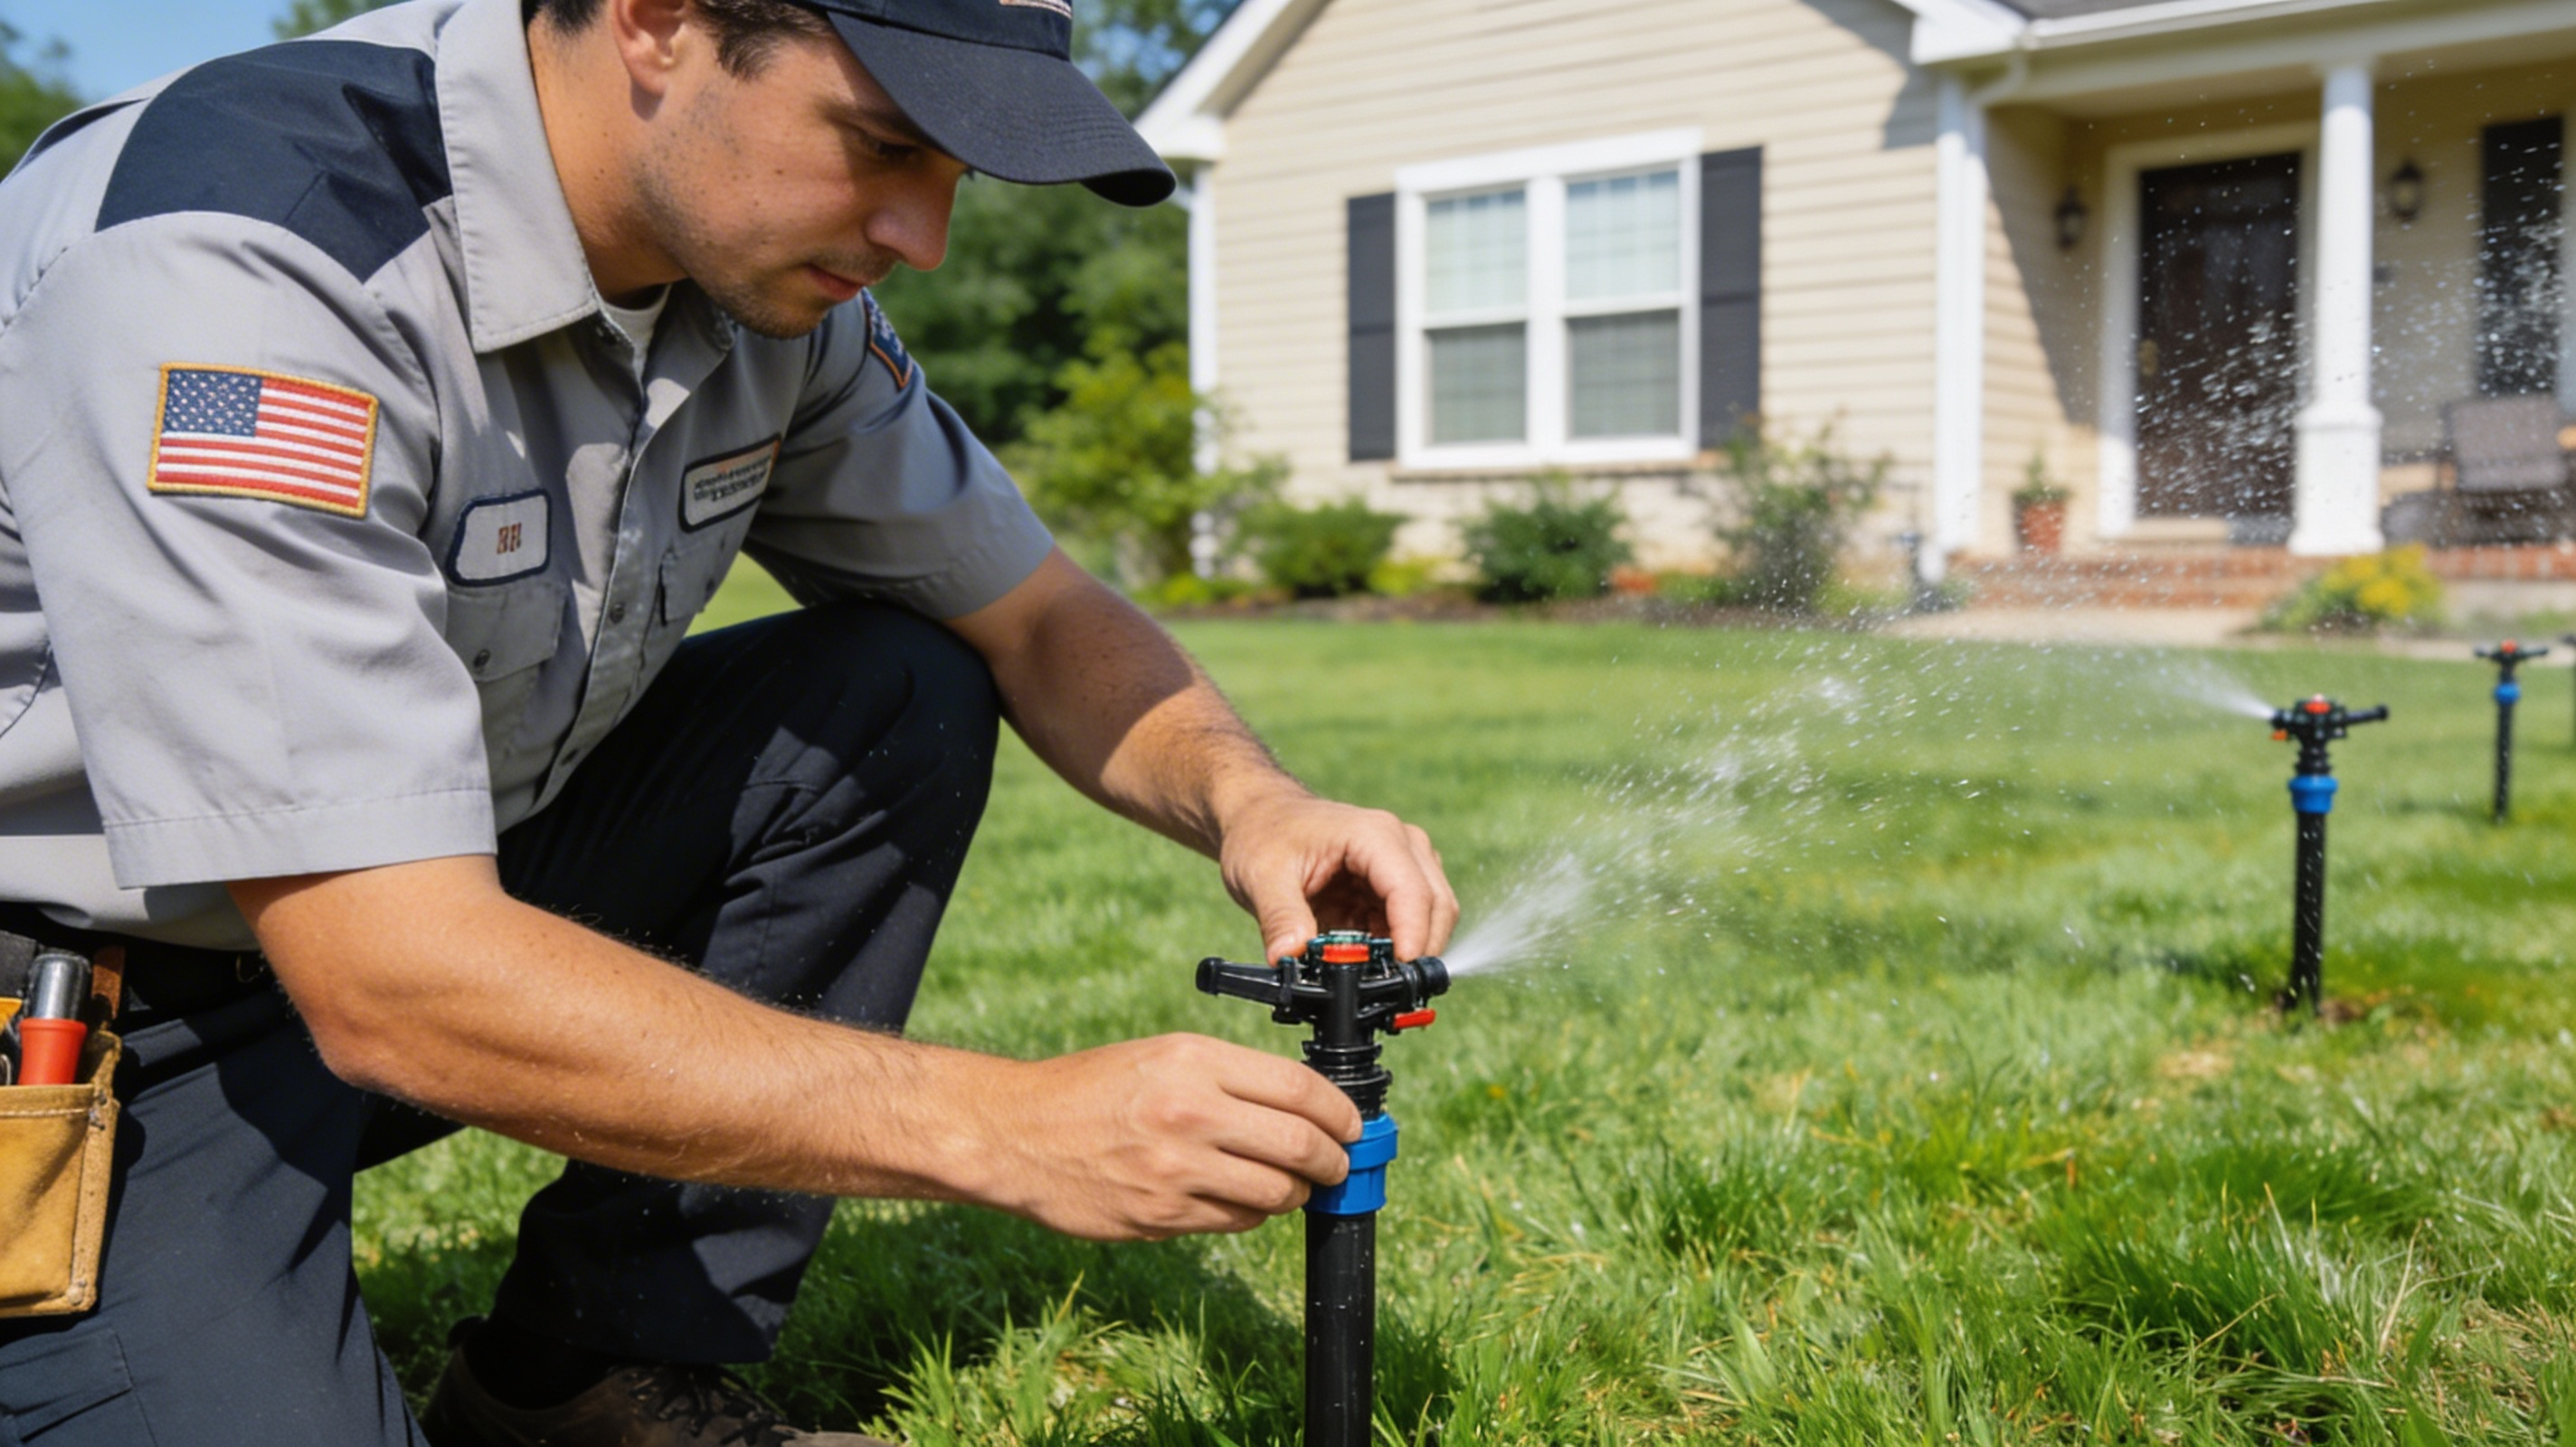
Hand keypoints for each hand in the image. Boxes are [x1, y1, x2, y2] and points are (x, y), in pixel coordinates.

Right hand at [974, 1034, 1363, 1240]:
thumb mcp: (1163, 1056)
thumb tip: (1304, 1107)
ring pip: (1276, 1193)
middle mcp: (1190, 1112)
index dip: (1341, 1113)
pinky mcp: (1162, 1216)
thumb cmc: (1092, 1089)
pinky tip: (1241, 1198)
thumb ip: (1230, 1076)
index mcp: (1194, 1061)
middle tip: (1337, 1164)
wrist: (1017, 1133)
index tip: (1350, 1125)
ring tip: (1292, 1185)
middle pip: (1301, 1145)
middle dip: (1334, 1161)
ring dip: (1297, 1193)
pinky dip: (1253, 1213)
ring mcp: (1176, 1169)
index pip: (1300, 1089)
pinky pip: (1237, 1222)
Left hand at [1217, 792, 1458, 963]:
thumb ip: (1281, 918)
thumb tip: (1290, 958)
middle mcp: (1402, 844)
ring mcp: (1404, 863)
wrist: (1263, 816)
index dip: (1412, 936)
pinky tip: (1364, 960)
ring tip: (1366, 975)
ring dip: (1407, 951)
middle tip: (1384, 989)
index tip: (1397, 974)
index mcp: (1374, 835)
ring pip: (1433, 917)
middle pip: (1436, 906)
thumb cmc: (1264, 835)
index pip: (1412, 891)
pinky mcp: (1395, 885)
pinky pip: (1411, 924)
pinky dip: (1394, 948)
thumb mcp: (1263, 876)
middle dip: (1418, 951)